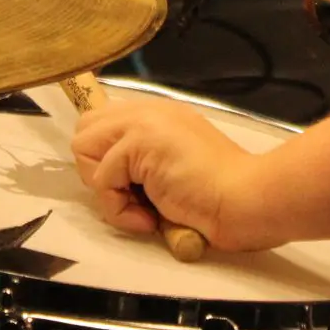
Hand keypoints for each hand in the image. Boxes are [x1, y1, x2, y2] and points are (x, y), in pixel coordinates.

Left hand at [71, 99, 280, 251]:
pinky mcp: (140, 142)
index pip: (104, 122)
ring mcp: (144, 123)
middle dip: (97, 170)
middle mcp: (149, 111)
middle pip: (85, 129)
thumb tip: (111, 176)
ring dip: (107, 190)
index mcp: (160, 115)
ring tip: (143, 207)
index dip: (105, 161)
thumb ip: (146, 161)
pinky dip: (120, 210)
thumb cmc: (220, 194)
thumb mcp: (174, 168)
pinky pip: (101, 180)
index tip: (132, 190)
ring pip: (84, 150)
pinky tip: (151, 218)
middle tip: (132, 196)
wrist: (245, 198)